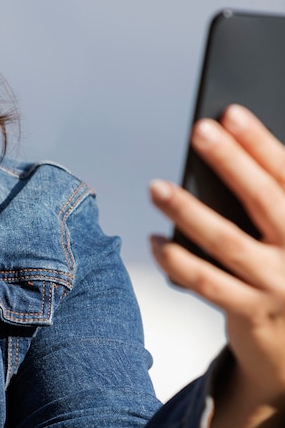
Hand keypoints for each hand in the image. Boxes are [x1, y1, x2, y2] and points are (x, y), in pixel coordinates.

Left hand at [150, 104, 284, 405]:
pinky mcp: (252, 313)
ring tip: (157, 187)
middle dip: (231, 161)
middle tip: (200, 131)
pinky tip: (155, 242)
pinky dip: (176, 260)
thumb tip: (224, 165)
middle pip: (264, 200)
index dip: (260, 144)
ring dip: (188, 210)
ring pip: (226, 241)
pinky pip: (205, 282)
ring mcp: (280, 286)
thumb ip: (269, 210)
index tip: (231, 114)